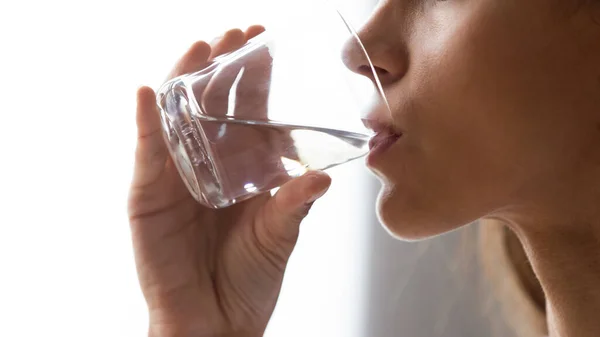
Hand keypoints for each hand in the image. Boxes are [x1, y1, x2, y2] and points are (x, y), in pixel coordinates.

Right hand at [129, 27, 330, 336]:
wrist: (215, 325)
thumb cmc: (248, 281)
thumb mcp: (278, 234)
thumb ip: (295, 204)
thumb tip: (324, 177)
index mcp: (239, 170)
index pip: (244, 113)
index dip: (253, 78)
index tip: (267, 45)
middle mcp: (205, 166)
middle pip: (207, 105)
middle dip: (221, 66)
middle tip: (238, 34)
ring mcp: (174, 178)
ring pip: (174, 119)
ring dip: (184, 80)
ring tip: (201, 48)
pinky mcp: (148, 198)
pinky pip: (146, 154)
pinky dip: (146, 123)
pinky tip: (150, 93)